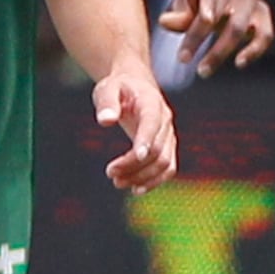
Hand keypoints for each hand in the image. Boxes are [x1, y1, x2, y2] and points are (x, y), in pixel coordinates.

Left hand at [95, 70, 177, 190]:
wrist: (134, 84)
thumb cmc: (118, 86)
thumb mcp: (107, 88)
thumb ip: (107, 102)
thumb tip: (106, 121)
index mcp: (152, 103)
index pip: (152, 124)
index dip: (146, 140)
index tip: (136, 156)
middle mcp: (164, 120)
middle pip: (157, 149)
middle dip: (134, 165)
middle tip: (109, 172)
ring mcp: (168, 134)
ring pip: (165, 162)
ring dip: (143, 176)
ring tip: (117, 182)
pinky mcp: (166, 145)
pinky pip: (168, 167)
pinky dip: (155, 180)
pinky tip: (136, 189)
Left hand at [160, 0, 272, 74]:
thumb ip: (178, 11)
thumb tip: (165, 22)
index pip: (207, 4)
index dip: (198, 28)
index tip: (183, 57)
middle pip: (224, 19)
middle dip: (206, 44)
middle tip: (190, 66)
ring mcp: (250, 1)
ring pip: (240, 28)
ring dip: (223, 51)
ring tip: (205, 70)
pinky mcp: (263, 13)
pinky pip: (265, 33)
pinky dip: (255, 50)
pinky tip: (239, 63)